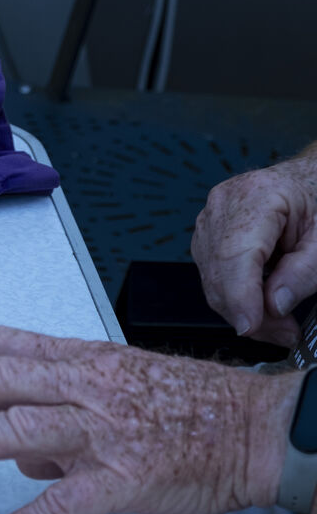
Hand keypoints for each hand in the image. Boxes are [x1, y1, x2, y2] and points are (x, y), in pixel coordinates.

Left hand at [0, 325, 299, 513]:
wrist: (256, 429)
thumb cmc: (189, 404)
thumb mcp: (115, 383)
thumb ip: (55, 405)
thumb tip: (9, 446)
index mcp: (80, 360)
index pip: (3, 342)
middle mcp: (85, 388)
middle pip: (0, 378)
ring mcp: (103, 432)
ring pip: (24, 427)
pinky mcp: (124, 478)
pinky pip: (68, 503)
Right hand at [192, 149, 316, 345]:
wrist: (309, 180)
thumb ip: (303, 272)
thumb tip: (275, 305)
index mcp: (256, 196)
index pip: (235, 254)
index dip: (239, 295)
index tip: (250, 326)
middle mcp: (223, 205)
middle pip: (220, 271)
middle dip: (247, 311)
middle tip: (284, 333)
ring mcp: (209, 219)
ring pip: (211, 279)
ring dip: (241, 308)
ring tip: (279, 323)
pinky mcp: (207, 234)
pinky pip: (212, 275)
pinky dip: (235, 296)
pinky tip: (261, 303)